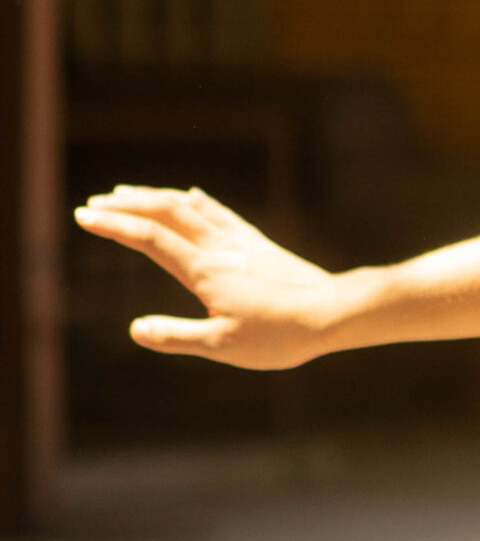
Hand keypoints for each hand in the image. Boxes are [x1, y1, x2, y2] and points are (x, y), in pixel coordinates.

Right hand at [74, 185, 342, 369]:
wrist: (333, 313)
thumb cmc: (281, 336)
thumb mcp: (225, 347)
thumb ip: (178, 336)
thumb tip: (135, 329)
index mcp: (205, 271)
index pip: (150, 238)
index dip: (114, 226)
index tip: (84, 217)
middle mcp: (220, 248)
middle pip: (166, 211)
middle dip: (127, 204)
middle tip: (95, 203)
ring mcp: (241, 241)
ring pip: (191, 206)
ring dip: (155, 196)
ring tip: (128, 193)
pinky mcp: (258, 243)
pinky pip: (220, 212)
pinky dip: (196, 201)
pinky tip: (191, 195)